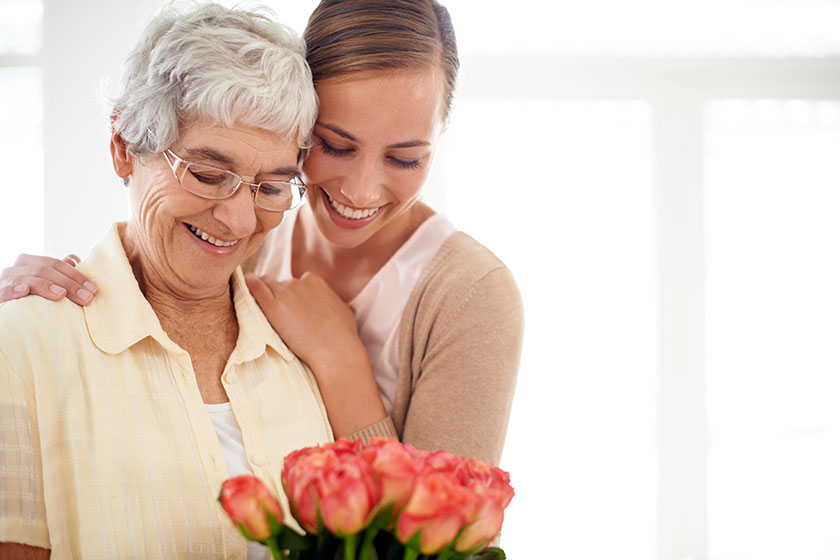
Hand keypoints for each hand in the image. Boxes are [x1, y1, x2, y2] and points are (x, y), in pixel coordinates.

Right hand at [0, 253, 96, 305]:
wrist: (3, 313)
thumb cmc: (27, 299)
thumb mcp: (44, 284)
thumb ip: (57, 273)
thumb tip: (73, 259)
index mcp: (29, 262)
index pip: (56, 264)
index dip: (76, 275)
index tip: (93, 289)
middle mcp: (17, 268)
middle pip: (45, 270)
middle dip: (68, 283)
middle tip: (86, 297)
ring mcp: (6, 281)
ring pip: (28, 278)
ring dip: (46, 286)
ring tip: (61, 294)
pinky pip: (5, 290)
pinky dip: (14, 290)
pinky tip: (24, 292)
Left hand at [245, 271, 387, 436]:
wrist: (335, 352)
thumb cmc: (343, 336)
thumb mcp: (344, 310)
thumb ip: (333, 301)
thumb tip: (335, 304)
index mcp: (315, 281)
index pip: (297, 281)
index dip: (293, 294)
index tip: (291, 305)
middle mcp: (298, 283)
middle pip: (281, 284)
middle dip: (279, 294)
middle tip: (278, 311)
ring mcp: (285, 294)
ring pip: (267, 285)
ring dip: (264, 292)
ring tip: (258, 300)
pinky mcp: (273, 307)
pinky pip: (256, 288)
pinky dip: (249, 284)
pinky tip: (245, 281)